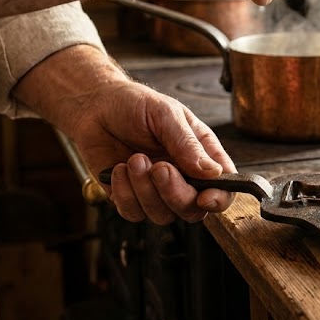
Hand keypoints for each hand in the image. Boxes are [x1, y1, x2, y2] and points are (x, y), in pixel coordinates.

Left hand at [70, 80, 236, 223]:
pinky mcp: (130, 198)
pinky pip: (133, 213)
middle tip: (159, 167)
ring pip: (163, 215)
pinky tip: (119, 168)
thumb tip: (213, 172)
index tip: (204, 197)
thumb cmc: (135, 104)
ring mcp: (156, 190)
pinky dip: (124, 193)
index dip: (219, 198)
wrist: (95, 107)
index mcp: (201, 155)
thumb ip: (188, 144)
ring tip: (134, 159)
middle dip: (175, 194)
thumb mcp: (165, 113)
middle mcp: (182, 177)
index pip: (223, 187)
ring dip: (145, 190)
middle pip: (193, 209)